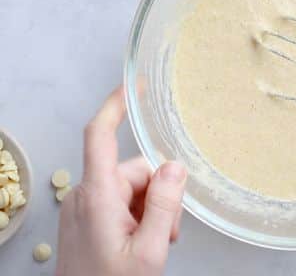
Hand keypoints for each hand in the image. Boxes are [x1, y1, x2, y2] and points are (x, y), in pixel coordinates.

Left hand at [56, 88, 186, 275]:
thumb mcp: (148, 251)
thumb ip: (163, 205)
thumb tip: (174, 165)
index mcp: (97, 196)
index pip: (100, 135)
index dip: (116, 104)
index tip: (135, 83)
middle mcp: (84, 196)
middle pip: (133, 170)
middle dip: (158, 193)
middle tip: (167, 232)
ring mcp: (82, 209)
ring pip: (130, 188)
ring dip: (150, 210)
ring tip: (153, 245)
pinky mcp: (84, 221)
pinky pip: (119, 203)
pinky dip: (137, 217)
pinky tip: (141, 243)